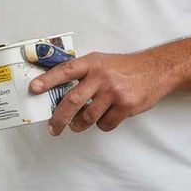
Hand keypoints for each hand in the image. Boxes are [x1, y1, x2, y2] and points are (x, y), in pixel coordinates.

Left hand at [30, 50, 176, 135]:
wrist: (155, 71)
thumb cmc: (124, 68)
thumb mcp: (101, 62)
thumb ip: (82, 74)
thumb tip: (57, 91)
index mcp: (92, 63)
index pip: (65, 71)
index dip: (48, 80)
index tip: (34, 88)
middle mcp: (101, 76)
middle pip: (73, 101)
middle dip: (59, 118)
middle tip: (53, 128)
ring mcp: (114, 92)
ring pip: (88, 117)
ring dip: (79, 125)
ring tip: (77, 125)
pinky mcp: (126, 106)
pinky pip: (105, 124)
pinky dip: (101, 125)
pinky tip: (104, 118)